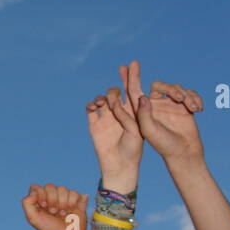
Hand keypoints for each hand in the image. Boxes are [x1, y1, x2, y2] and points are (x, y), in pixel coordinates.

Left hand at [22, 183, 87, 229]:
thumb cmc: (48, 228)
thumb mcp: (32, 218)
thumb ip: (27, 202)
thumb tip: (34, 191)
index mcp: (40, 198)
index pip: (36, 187)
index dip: (40, 194)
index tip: (43, 206)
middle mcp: (51, 196)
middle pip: (50, 186)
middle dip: (52, 200)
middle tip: (53, 212)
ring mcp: (64, 197)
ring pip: (62, 189)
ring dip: (62, 203)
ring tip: (62, 213)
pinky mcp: (76, 200)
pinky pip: (74, 193)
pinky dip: (72, 202)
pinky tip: (71, 211)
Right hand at [85, 61, 143, 188]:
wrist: (118, 165)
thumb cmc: (133, 151)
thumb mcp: (138, 131)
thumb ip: (136, 114)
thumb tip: (138, 96)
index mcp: (133, 112)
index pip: (133, 90)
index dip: (133, 77)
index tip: (133, 63)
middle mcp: (120, 112)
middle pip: (117, 92)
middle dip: (116, 86)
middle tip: (115, 90)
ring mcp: (107, 117)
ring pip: (103, 99)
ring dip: (103, 97)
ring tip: (105, 103)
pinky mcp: (95, 124)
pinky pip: (90, 110)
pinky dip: (90, 105)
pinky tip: (93, 106)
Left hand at [135, 80, 204, 164]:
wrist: (184, 152)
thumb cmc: (164, 144)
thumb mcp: (150, 130)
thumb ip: (144, 114)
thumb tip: (142, 97)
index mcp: (142, 109)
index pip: (135, 89)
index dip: (132, 76)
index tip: (132, 63)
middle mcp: (155, 105)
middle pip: (160, 85)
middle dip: (171, 89)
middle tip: (180, 98)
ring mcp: (170, 104)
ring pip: (177, 88)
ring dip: (187, 95)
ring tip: (193, 108)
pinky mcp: (184, 106)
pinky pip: (190, 93)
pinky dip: (195, 98)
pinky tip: (198, 108)